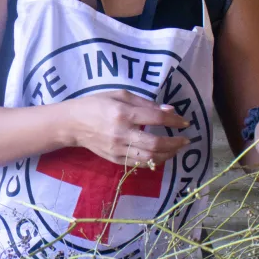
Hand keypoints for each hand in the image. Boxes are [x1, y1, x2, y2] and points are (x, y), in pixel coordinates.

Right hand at [63, 90, 191, 166]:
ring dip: (168, 155)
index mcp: (123, 113)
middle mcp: (122, 133)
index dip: (174, 121)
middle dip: (175, 143)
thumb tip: (170, 109)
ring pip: (149, 158)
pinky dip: (154, 161)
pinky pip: (139, 164)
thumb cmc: (96, 104)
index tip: (185, 122)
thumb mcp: (120, 95)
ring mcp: (118, 149)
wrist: (72, 124)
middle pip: (156, 143)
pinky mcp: (115, 159)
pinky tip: (161, 155)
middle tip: (185, 140)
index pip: (156, 118)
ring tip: (176, 148)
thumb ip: (145, 103)